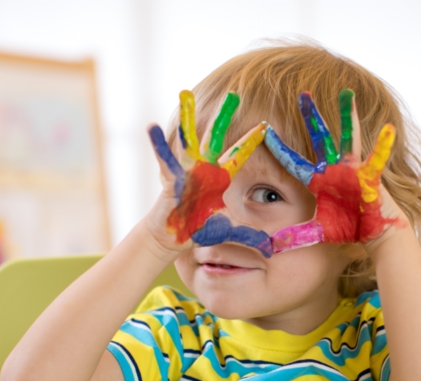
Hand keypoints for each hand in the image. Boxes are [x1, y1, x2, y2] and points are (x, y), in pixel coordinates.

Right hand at [147, 90, 272, 256]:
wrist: (175, 236)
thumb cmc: (200, 229)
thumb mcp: (228, 231)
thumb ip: (249, 236)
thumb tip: (270, 248)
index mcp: (220, 177)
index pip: (240, 155)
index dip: (252, 141)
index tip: (266, 125)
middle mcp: (204, 168)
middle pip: (217, 137)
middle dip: (224, 116)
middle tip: (234, 94)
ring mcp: (186, 169)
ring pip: (189, 137)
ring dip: (188, 116)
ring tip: (186, 93)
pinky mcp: (170, 177)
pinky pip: (164, 158)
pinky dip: (157, 143)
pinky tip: (150, 126)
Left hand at [264, 90, 405, 253]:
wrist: (373, 233)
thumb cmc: (349, 227)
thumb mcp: (318, 232)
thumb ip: (296, 236)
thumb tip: (272, 247)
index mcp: (318, 180)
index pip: (293, 161)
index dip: (280, 147)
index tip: (265, 130)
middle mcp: (334, 169)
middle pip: (320, 138)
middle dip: (312, 117)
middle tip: (303, 94)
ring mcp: (353, 169)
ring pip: (348, 137)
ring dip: (347, 116)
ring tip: (347, 94)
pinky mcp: (370, 175)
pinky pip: (377, 158)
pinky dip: (383, 145)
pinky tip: (389, 128)